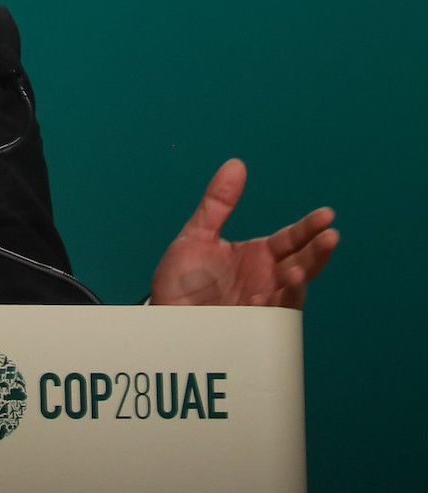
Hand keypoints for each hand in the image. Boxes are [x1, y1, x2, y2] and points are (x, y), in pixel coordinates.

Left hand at [149, 159, 338, 307]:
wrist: (163, 315)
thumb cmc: (181, 279)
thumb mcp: (197, 234)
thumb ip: (218, 203)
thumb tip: (235, 164)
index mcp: (258, 256)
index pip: (291, 239)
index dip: (309, 228)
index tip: (326, 215)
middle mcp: (267, 279)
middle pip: (302, 264)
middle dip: (317, 253)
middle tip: (329, 237)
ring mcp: (262, 304)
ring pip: (291, 294)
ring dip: (296, 284)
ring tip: (294, 272)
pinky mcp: (251, 328)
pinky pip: (268, 321)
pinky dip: (269, 310)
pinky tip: (261, 300)